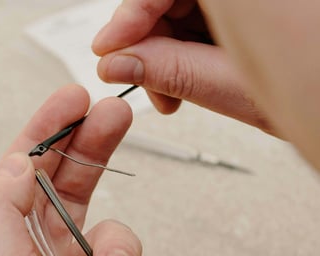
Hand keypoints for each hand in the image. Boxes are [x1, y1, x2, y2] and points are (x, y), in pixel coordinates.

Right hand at [92, 0, 273, 134]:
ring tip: (168, 94)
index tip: (107, 48)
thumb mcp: (233, 86)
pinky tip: (184, 81)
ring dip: (164, 55)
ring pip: (181, 12)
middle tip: (138, 78)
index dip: (131, 14)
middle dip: (146, 41)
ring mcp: (246, 4)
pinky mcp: (246, 13)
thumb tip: (119, 63)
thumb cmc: (313, 90)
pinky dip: (183, 54)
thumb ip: (171, 70)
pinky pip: (200, 23)